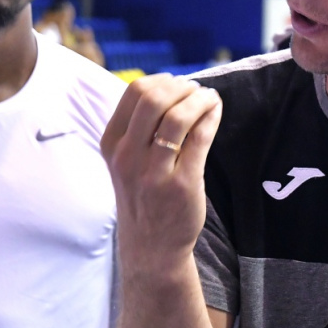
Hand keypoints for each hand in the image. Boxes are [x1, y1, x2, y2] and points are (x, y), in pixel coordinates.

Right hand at [100, 74, 222, 281]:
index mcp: (112, 143)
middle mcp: (128, 156)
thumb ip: (140, 126)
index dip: (162, 80)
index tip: (178, 84)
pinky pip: (200, 137)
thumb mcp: (126, 159)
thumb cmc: (142, 195)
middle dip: (181, 86)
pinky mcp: (182, 183)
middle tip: (196, 91)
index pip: (134, 92)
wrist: (151, 247)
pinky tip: (215, 111)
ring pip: (178, 116)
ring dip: (200, 99)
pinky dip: (211, 116)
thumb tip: (172, 85)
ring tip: (209, 99)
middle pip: (154, 98)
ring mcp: (154, 171)